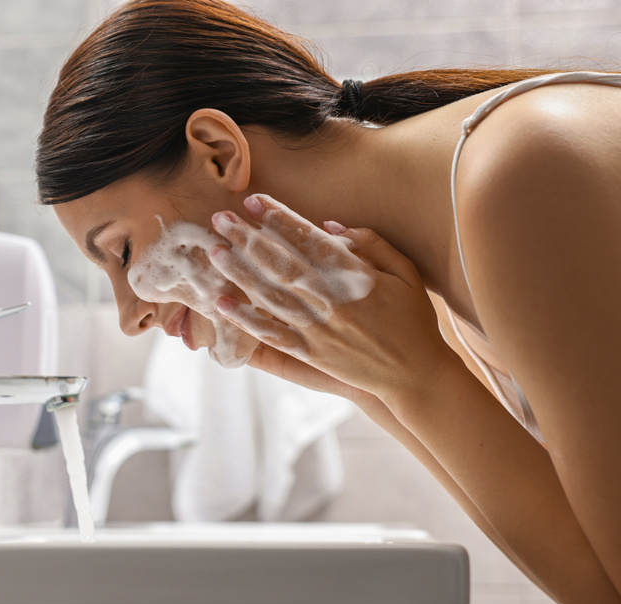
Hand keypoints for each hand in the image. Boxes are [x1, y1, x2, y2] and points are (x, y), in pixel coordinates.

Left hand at [209, 193, 456, 404]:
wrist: (416, 375)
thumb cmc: (413, 320)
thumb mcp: (406, 273)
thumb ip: (372, 245)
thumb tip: (330, 227)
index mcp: (354, 278)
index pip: (308, 240)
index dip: (278, 219)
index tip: (253, 202)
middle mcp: (331, 303)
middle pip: (280, 264)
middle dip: (248, 239)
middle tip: (219, 219)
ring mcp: (317, 330)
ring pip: (270, 296)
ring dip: (239, 273)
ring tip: (214, 252)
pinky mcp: (310, 354)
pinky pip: (271, 334)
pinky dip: (246, 320)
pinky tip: (223, 303)